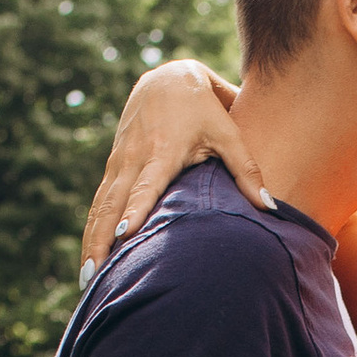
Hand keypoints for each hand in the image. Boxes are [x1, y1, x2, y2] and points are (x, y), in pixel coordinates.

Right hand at [81, 63, 265, 270]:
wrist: (167, 78)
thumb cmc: (203, 108)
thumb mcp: (228, 132)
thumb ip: (248, 169)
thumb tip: (270, 206)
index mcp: (162, 151)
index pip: (145, 186)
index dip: (134, 210)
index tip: (124, 236)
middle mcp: (134, 158)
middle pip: (112, 205)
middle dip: (102, 241)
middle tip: (94, 276)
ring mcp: (119, 162)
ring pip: (100, 207)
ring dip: (91, 242)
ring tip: (86, 278)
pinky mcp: (113, 166)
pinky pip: (99, 202)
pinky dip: (91, 229)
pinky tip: (89, 258)